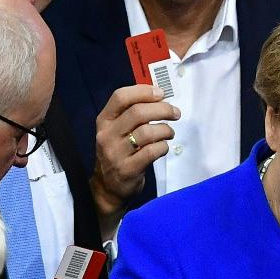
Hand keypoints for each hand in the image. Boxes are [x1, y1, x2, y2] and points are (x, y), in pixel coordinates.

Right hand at [91, 84, 179, 221]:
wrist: (107, 187)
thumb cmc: (118, 153)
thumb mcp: (116, 131)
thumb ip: (131, 114)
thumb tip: (158, 95)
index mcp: (104, 120)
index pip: (120, 97)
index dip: (143, 91)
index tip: (161, 94)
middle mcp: (107, 135)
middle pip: (137, 112)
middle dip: (162, 109)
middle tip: (175, 113)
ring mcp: (116, 153)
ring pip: (146, 132)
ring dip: (165, 130)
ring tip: (169, 133)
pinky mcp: (127, 169)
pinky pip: (151, 152)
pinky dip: (163, 147)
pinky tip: (164, 147)